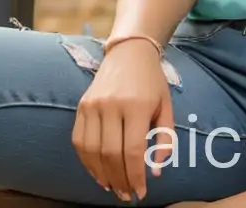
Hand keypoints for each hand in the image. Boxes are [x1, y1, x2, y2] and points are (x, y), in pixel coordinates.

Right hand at [72, 39, 175, 201]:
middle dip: (120, 180)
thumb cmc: (152, 81)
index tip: (141, 192)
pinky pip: (79, 142)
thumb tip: (155, 171)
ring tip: (113, 187)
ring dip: (102, 176)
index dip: (136, 176)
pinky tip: (98, 173)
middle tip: (127, 195)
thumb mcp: (166, 105)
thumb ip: (165, 138)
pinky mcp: (81, 106)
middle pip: (112, 155)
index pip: (133, 150)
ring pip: (92, 152)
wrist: (130, 52)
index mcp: (137, 105)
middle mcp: (112, 105)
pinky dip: (87, 162)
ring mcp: (93, 105)